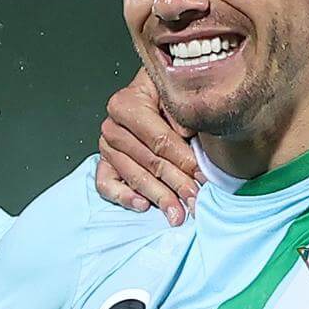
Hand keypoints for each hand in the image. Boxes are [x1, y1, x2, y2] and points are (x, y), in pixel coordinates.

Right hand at [95, 67, 199, 225]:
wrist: (154, 95)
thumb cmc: (169, 97)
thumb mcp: (179, 96)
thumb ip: (182, 112)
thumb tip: (185, 134)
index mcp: (127, 103)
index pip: (159, 140)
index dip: (183, 160)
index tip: (203, 177)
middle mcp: (113, 126)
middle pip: (148, 161)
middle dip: (176, 183)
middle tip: (195, 201)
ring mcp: (107, 146)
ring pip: (133, 176)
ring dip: (158, 196)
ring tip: (177, 212)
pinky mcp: (105, 163)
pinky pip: (106, 184)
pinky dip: (124, 196)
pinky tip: (144, 205)